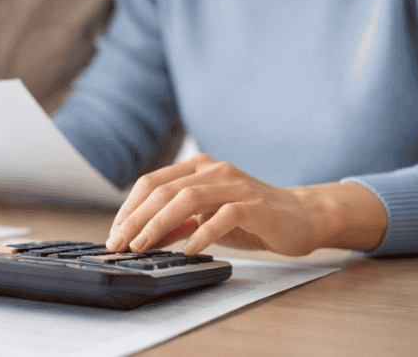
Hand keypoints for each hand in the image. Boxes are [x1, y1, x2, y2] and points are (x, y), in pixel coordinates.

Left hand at [105, 153, 328, 256]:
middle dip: (137, 218)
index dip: (129, 208)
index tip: (115, 233)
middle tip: (120, 244)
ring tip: (145, 246)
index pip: (151, 182)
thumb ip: (177, 223)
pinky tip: (190, 249)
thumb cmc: (249, 218)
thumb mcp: (206, 218)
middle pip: (163, 190)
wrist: (302, 216)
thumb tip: (140, 238)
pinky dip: (203, 232)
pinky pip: (224, 215)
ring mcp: (235, 185)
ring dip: (160, 223)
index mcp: (196, 167)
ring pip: (187, 197)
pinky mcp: (256, 205)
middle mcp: (213, 169)